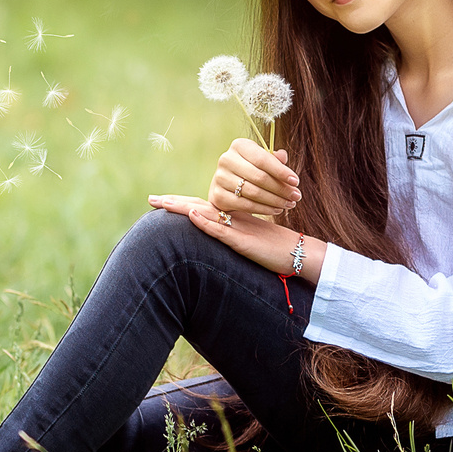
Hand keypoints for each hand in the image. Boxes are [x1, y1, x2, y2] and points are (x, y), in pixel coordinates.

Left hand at [145, 196, 324, 283]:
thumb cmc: (278, 249)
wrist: (301, 253)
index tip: (161, 201)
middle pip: (199, 207)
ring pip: (206, 215)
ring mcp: (238, 229)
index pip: (203, 208)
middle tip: (151, 198)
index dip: (182, 204)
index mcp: (233, 218)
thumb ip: (237, 235)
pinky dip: (207, 222)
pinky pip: (222, 230)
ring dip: (184, 208)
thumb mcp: (252, 241)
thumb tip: (223, 231)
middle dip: (174, 203)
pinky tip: (193, 215)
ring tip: (162, 203)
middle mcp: (233, 219)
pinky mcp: (244, 241)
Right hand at [205, 138, 299, 221]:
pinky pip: (245, 205)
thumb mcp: (262, 160)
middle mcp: (226, 159)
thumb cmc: (251, 169)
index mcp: (239, 145)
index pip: (263, 159)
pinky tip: (277, 209)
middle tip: (296, 196)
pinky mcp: (218, 196)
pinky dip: (264, 209)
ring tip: (289, 204)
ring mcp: (220, 178)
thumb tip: (283, 157)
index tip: (296, 182)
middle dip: (281, 188)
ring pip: (254, 193)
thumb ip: (274, 159)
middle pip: (260, 177)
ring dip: (275, 200)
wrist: (227, 185)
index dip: (281, 171)